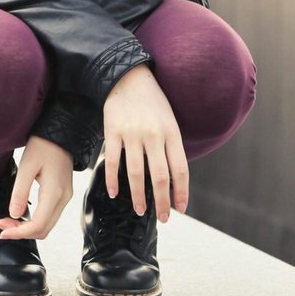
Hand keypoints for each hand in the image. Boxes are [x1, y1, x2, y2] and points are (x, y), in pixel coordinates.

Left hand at [0, 135, 72, 240]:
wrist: (60, 134)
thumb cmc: (44, 145)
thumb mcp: (26, 165)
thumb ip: (20, 192)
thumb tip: (14, 214)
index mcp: (55, 192)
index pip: (38, 225)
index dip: (19, 233)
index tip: (2, 231)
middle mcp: (63, 199)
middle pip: (43, 230)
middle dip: (21, 232)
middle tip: (2, 225)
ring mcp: (64, 198)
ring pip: (46, 225)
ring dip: (27, 228)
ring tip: (8, 221)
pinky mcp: (62, 195)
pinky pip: (49, 216)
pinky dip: (34, 221)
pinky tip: (21, 215)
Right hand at [101, 64, 187, 221]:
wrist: (128, 77)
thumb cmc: (152, 102)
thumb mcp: (169, 121)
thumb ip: (171, 146)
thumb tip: (173, 178)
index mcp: (171, 133)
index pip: (180, 169)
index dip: (181, 192)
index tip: (180, 209)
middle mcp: (154, 135)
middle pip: (160, 176)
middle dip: (162, 202)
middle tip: (163, 218)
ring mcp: (132, 134)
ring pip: (137, 173)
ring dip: (139, 196)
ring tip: (140, 211)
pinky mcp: (113, 132)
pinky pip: (113, 162)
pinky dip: (113, 180)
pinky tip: (114, 193)